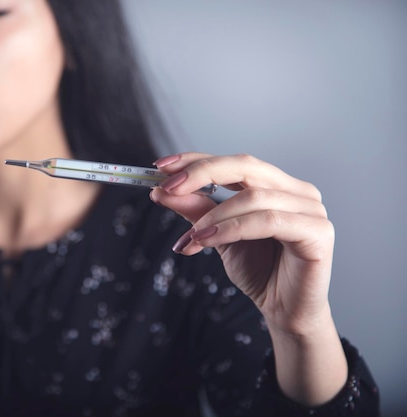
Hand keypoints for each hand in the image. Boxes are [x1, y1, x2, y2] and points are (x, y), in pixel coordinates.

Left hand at [150, 153, 334, 334]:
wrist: (284, 312)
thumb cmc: (258, 272)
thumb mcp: (217, 236)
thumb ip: (196, 212)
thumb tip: (160, 191)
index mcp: (276, 185)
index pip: (233, 162)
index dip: (196, 160)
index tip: (161, 166)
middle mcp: (297, 190)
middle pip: (245, 165)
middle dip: (201, 173)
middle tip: (167, 188)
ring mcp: (311, 209)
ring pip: (253, 196)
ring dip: (213, 215)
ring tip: (190, 237)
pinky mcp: (319, 232)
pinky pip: (268, 221)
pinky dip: (232, 228)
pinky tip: (208, 240)